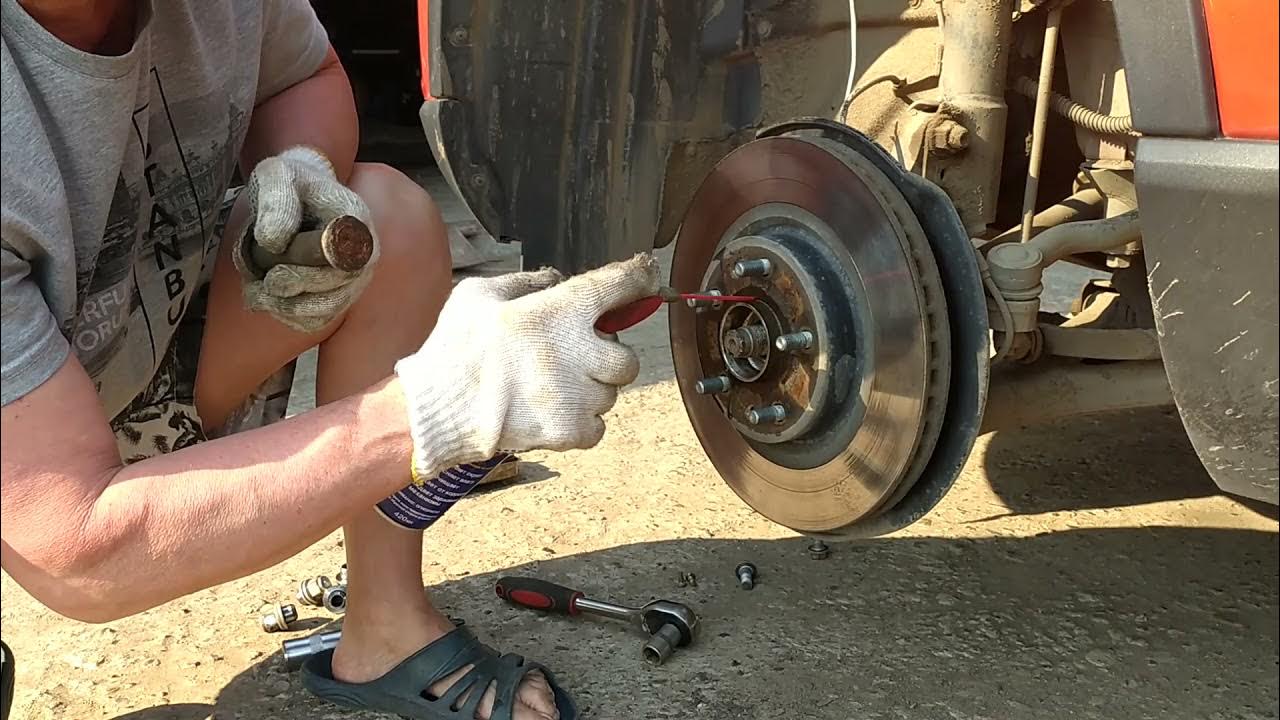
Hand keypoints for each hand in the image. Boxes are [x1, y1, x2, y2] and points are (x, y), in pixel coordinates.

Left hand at [231, 146, 377, 332]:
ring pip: (326, 311)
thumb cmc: (292, 180)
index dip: (309, 275)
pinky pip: (318, 319)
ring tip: (256, 293)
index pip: (343, 263)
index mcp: (355, 222)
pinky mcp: (338, 293)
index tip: (274, 271)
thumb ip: (276, 201)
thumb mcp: (277, 175)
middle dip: (293, 290)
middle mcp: (362, 254)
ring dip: (286, 308)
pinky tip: (268, 301)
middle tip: (263, 282)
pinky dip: (289, 316)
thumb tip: (274, 242)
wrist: (302, 189)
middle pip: (335, 291)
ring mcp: (352, 277)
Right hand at [395, 253, 660, 476]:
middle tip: (574, 358)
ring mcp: (577, 396)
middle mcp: (578, 353)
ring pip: (609, 395)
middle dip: (607, 359)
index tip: (646, 277)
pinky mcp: (570, 432)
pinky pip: (597, 427)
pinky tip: (550, 412)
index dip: (638, 278)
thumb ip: (524, 282)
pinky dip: (580, 423)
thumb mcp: (478, 294)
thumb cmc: (454, 349)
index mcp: (558, 312)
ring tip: (550, 389)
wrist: (438, 411)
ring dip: (589, 391)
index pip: (617, 286)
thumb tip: (555, 279)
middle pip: (626, 359)